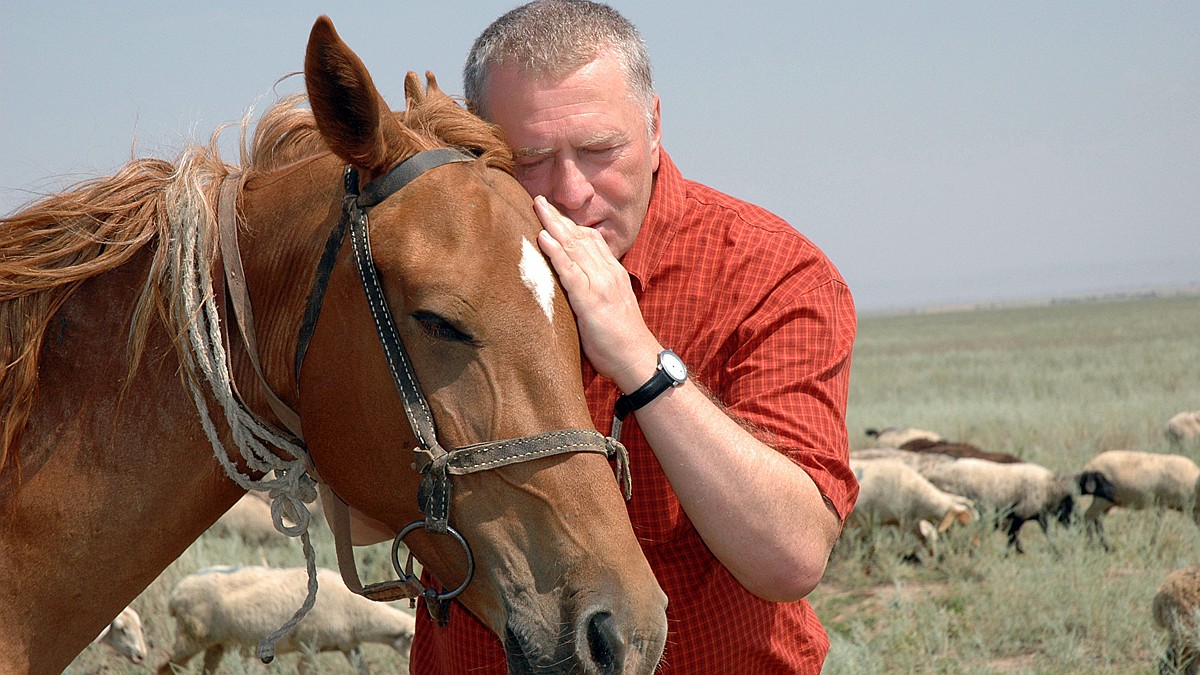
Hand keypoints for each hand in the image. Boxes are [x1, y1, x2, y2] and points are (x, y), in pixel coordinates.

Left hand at [533, 196, 658, 389]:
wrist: (636, 358)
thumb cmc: (620, 339)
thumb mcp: (610, 305)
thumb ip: (596, 290)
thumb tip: (576, 285)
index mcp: (613, 273)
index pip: (591, 240)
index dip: (571, 224)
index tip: (554, 213)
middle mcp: (607, 272)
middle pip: (580, 236)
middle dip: (559, 217)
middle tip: (539, 199)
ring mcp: (599, 284)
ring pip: (574, 247)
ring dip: (553, 225)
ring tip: (537, 207)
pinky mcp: (590, 299)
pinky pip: (570, 270)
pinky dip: (555, 252)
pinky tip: (543, 238)